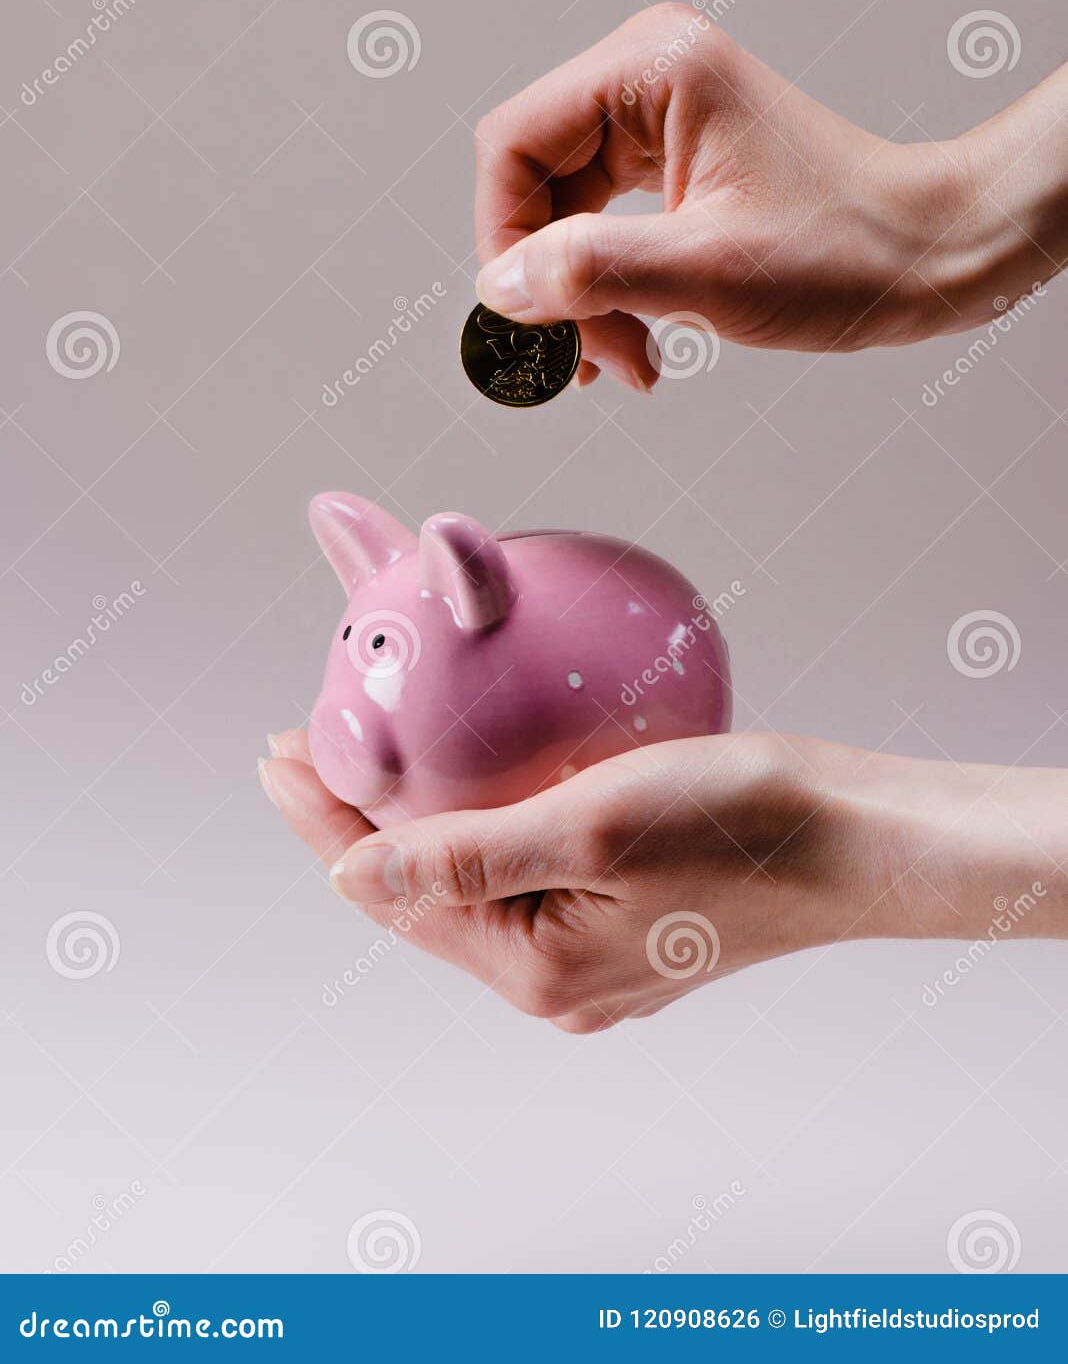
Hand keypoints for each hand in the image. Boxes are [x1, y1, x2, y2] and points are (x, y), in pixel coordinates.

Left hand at [258, 730, 1065, 1032]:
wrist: (861, 841)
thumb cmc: (741, 824)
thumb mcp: (586, 827)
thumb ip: (462, 858)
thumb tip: (347, 875)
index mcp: (537, 971)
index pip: (393, 894)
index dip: (326, 818)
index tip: (277, 749)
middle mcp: (560, 981)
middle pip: (426, 895)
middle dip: (362, 818)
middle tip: (312, 739)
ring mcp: (599, 957)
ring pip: (476, 883)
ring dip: (422, 819)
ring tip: (378, 753)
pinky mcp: (633, 921)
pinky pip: (530, 874)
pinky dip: (488, 821)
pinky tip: (482, 773)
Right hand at [472, 4, 1065, 388]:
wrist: (935, 254)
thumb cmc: (851, 250)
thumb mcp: (709, 272)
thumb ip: (592, 273)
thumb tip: (498, 287)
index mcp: (651, 70)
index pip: (514, 145)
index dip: (503, 239)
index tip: (526, 318)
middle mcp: (647, 78)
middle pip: (534, 183)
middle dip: (550, 281)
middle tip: (584, 357)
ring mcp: (661, 118)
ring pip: (565, 214)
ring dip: (580, 297)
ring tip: (621, 360)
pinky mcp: (677, 159)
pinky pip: (603, 226)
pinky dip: (607, 289)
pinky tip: (635, 340)